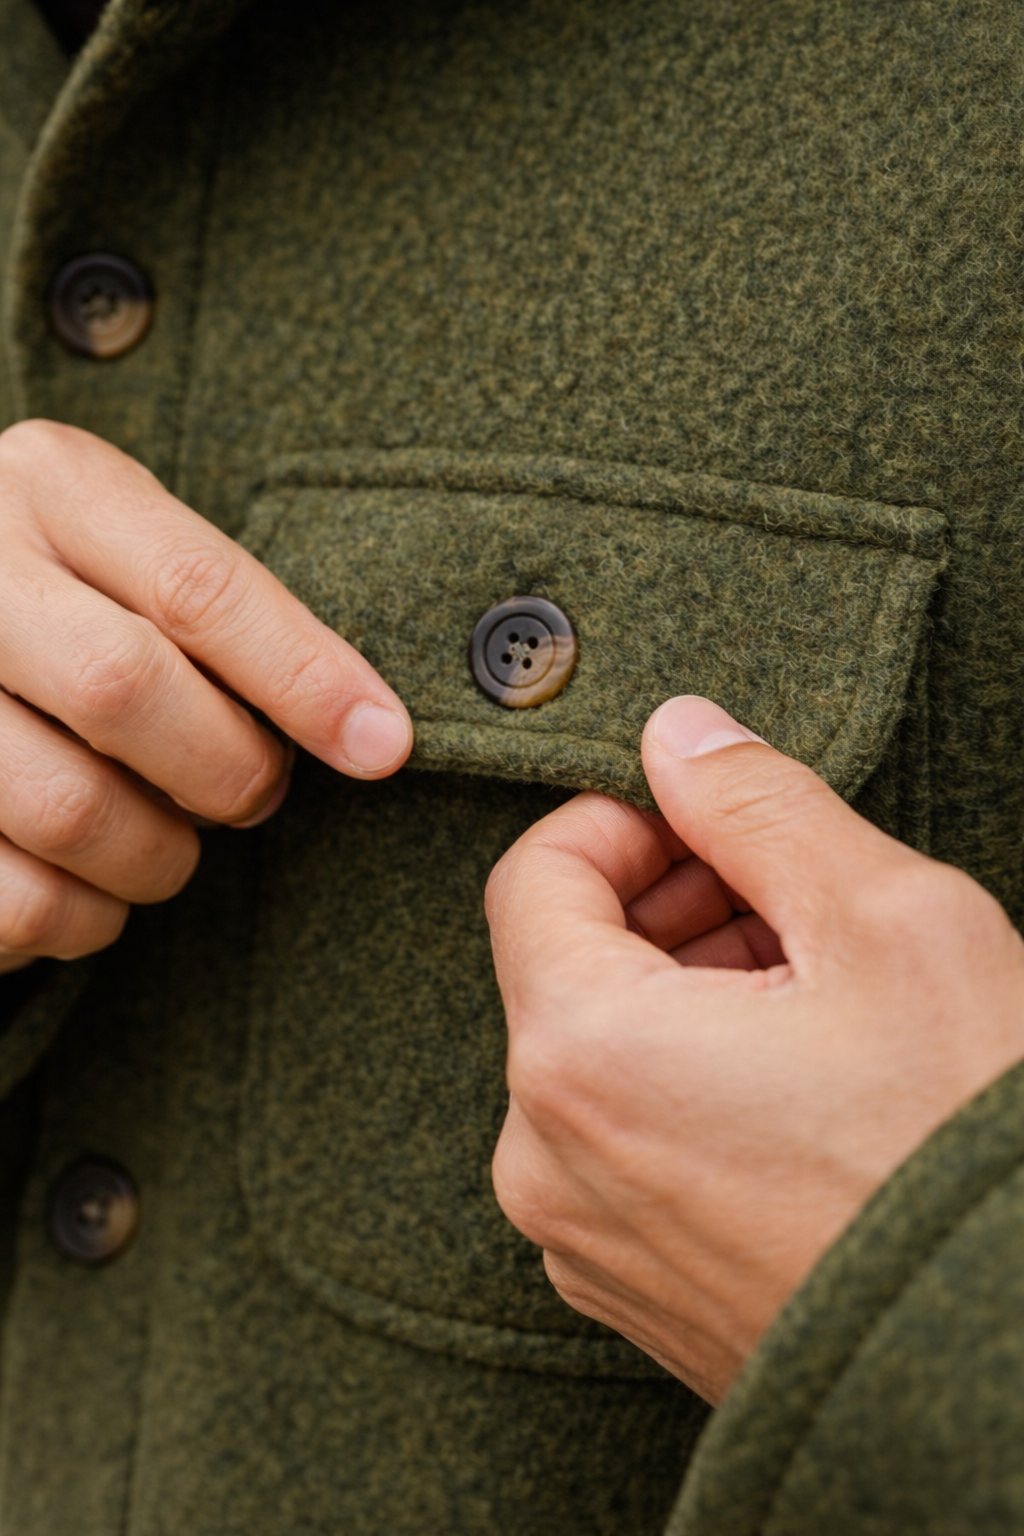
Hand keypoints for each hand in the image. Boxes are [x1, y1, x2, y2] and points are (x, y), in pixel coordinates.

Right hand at [0, 421, 411, 975]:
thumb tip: (365, 733)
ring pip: (69, 808)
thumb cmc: (74, 610)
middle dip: (225, 769)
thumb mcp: (137, 562)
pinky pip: (19, 900)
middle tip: (255, 796)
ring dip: (158, 858)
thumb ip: (222, 620)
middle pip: (123, 686)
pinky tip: (93, 890)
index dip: (302, 677)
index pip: (195, 585)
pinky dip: (85, 918)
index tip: (383, 745)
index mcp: (48, 489)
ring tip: (169, 847)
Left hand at [486, 696, 1023, 1403]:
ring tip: (812, 994)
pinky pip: (621, 1143)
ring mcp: (582, 1239)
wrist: (1007, 1368)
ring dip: (686, 995)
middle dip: (667, 907)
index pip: (534, 877)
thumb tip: (679, 732)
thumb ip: (758, 805)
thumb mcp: (884, 923)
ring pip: (599, 1054)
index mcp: (580, 1052)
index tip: (703, 817)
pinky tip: (795, 1084)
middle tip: (784, 898)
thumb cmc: (960, 1143)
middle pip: (566, 967)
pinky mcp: (629, 1289)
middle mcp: (546, 1158)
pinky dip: (685, 1084)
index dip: (619, 822)